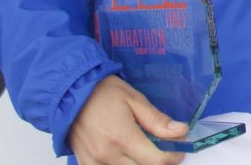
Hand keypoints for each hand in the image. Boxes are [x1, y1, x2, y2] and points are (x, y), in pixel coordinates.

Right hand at [68, 75, 187, 164]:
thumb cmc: (104, 93)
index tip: (179, 150)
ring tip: (145, 150)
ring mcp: (95, 162)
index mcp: (122, 137)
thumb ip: (157, 120)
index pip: (155, 161)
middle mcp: (107, 155)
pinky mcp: (86, 164)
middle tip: (164, 149)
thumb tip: (181, 132)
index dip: (172, 158)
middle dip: (158, 162)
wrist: (70, 94)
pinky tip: (127, 155)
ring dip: (140, 164)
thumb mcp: (135, 100)